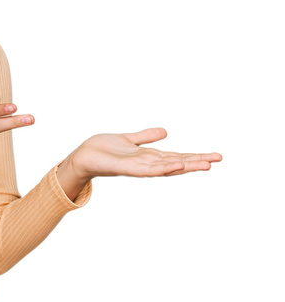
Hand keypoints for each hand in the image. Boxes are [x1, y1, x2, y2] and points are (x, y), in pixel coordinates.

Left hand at [57, 128, 221, 199]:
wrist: (82, 156)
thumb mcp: (129, 139)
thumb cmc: (103, 150)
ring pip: (167, 167)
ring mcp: (138, 168)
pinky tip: (176, 165)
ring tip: (206, 164)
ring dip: (186, 166)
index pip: (177, 157)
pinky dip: (162, 168)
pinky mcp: (127, 168)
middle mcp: (147, 164)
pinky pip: (147, 169)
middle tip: (219, 160)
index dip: (195, 156)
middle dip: (197, 162)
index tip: (214, 156)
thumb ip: (145, 137)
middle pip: (177, 163)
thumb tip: (165, 132)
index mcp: (149, 157)